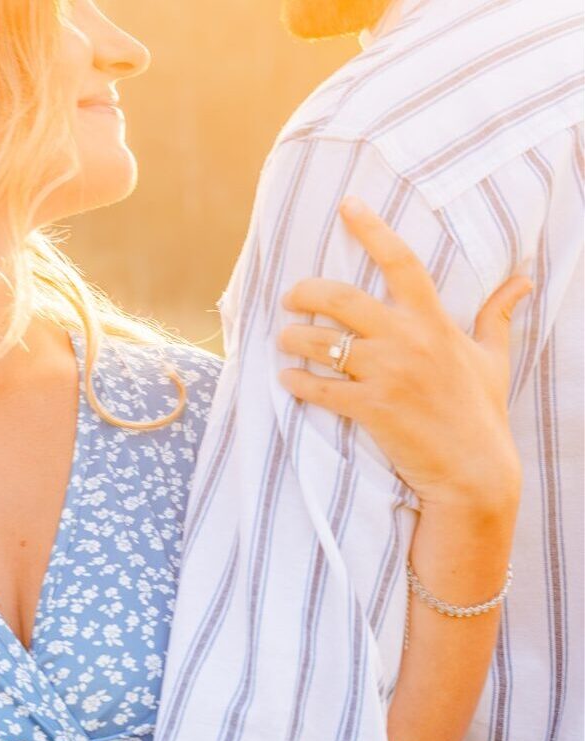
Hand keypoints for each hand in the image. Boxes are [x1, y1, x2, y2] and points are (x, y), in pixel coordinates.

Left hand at [277, 196, 529, 514]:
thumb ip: (497, 316)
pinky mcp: (371, 408)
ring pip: (324, 343)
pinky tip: (286, 379)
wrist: (473, 468)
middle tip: (290, 296)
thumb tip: (521, 281)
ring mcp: (388, 374)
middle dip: (307, 292)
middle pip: (344, 299)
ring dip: (294, 337)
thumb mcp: (493, 357)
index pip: (402, 262)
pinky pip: (320, 388)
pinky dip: (296, 382)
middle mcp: (409, 340)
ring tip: (284, 337)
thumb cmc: (480, 412)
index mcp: (435, 321)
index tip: (347, 207)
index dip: (372, 230)